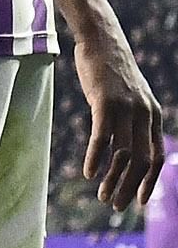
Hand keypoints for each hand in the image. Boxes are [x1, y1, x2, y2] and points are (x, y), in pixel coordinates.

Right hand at [74, 18, 163, 213]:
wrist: (102, 41)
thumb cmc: (110, 71)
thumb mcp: (129, 98)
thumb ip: (131, 120)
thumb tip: (124, 145)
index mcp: (152, 116)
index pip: (157, 158)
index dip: (150, 183)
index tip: (140, 202)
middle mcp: (145, 114)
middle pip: (140, 161)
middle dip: (129, 187)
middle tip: (115, 205)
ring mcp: (127, 109)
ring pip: (123, 154)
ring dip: (113, 179)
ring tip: (102, 196)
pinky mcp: (106, 103)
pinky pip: (103, 137)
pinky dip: (97, 158)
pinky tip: (90, 173)